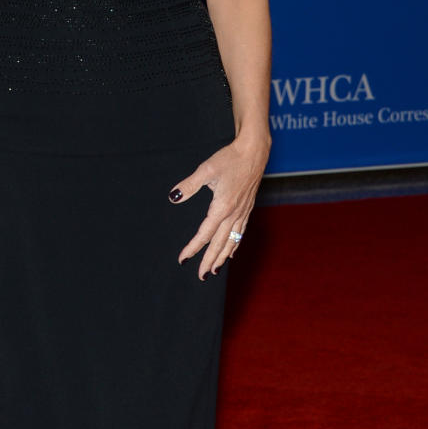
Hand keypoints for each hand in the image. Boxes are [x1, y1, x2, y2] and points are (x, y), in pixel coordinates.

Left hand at [169, 134, 268, 279]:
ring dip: (223, 257)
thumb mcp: (206, 170)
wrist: (254, 151)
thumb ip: (189, 185)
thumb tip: (173, 197)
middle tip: (201, 276)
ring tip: (215, 270)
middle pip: (220, 243)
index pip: (205, 234)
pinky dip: (235, 244)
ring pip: (232, 240)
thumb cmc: (230, 158)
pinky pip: (241, 232)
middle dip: (210, 261)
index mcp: (222, 207)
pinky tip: (232, 252)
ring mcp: (243, 212)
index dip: (193, 248)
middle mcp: (234, 213)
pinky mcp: (247, 208)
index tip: (183, 259)